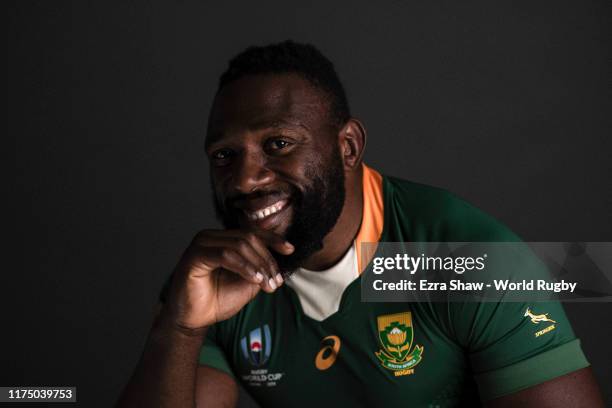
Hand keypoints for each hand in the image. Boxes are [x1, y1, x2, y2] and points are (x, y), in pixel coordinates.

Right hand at [163, 229, 293, 330]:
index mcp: (223, 239)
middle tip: (276, 282)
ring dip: (258, 265)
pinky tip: (255, 279)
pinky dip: (244, 267)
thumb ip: (261, 268)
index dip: (273, 239)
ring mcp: (202, 244)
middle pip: (249, 238)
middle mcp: (211, 237)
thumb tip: (279, 261)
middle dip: (267, 260)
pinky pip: (226, 255)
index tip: (290, 250)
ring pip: (239, 244)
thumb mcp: (248, 283)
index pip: (252, 232)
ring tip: (267, 284)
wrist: (195, 320)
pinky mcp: (195, 255)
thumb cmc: (217, 300)